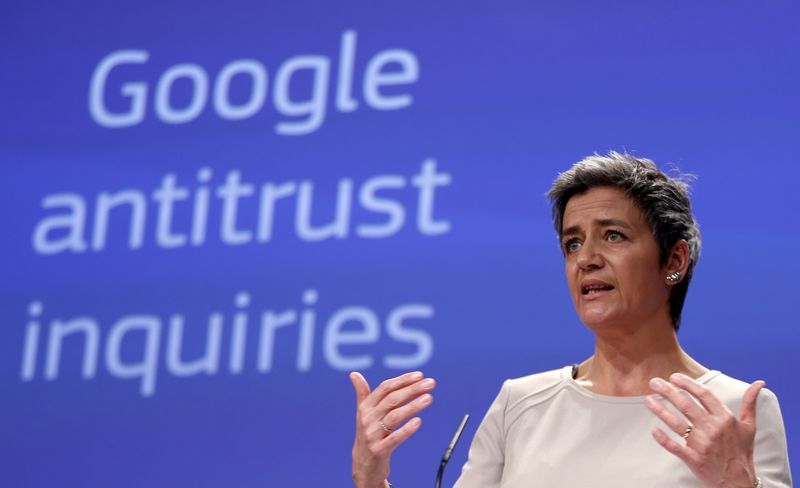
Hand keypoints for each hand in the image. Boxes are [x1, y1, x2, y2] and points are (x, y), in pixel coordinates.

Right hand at [350, 371, 436, 487]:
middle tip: (430, 383)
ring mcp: (372, 435)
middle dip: (412, 389)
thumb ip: (362, 393)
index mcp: (366, 408)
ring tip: (429, 398)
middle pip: (392, 400)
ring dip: (413, 406)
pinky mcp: (379, 450)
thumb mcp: (363, 414)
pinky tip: (418, 421)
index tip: (419, 375)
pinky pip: (395, 438)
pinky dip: (407, 429)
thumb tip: (354, 374)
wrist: (363, 467)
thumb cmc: (368, 435)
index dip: (402, 380)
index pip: (385, 388)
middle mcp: (367, 419)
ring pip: (395, 417)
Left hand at [645, 373, 763, 487]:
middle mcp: (712, 429)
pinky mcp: (693, 459)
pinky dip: (663, 439)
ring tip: (648, 399)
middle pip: (686, 405)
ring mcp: (702, 444)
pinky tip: (653, 429)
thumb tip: (759, 383)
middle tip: (654, 382)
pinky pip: (675, 446)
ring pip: (676, 423)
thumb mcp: (749, 427)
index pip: (703, 394)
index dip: (687, 383)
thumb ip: (750, 403)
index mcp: (725, 419)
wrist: (739, 482)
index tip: (674, 376)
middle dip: (668, 391)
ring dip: (660, 410)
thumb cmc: (742, 451)